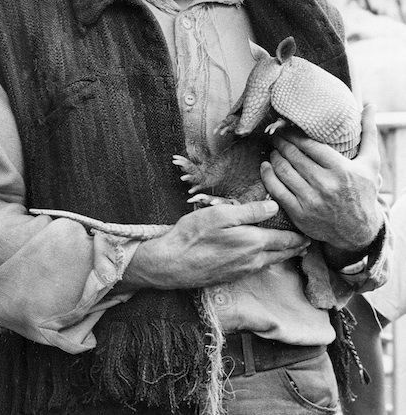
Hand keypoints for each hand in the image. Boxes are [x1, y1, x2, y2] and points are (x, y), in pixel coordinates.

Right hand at [122, 200, 309, 289]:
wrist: (172, 264)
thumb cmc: (193, 235)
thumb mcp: (220, 215)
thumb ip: (249, 211)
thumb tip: (274, 205)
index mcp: (254, 243)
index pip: (286, 238)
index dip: (300, 233)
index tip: (311, 228)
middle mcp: (254, 260)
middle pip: (283, 253)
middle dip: (298, 245)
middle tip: (309, 238)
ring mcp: (244, 271)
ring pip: (273, 261)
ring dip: (285, 253)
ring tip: (295, 246)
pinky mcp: (234, 276)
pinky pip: (260, 267)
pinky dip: (270, 259)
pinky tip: (267, 253)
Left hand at [260, 104, 382, 252]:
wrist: (359, 232)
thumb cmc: (364, 192)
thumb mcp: (371, 163)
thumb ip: (369, 133)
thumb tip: (371, 105)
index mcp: (341, 169)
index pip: (309, 144)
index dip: (293, 133)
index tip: (285, 127)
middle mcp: (325, 185)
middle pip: (293, 155)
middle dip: (280, 142)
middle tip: (275, 135)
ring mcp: (311, 200)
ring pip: (283, 170)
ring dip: (274, 156)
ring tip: (273, 149)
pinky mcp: (299, 214)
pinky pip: (276, 190)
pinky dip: (267, 175)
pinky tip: (266, 166)